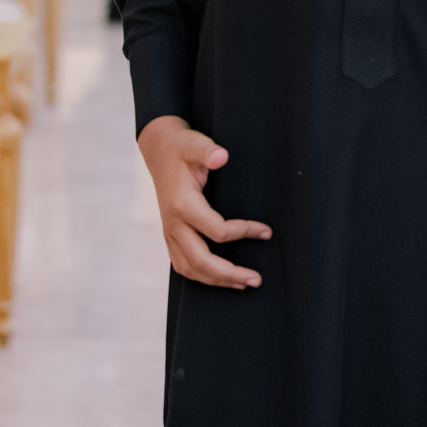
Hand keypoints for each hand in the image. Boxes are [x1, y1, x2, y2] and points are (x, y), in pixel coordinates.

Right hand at [137, 115, 271, 288]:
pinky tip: (220, 279)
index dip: (243, 232)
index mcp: (182, 204)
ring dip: (217, 280)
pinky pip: (182, 265)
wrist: (160, 151)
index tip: (266, 231)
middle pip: (200, 260)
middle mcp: (173, 223)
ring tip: (243, 283)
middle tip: (256, 279)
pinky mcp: (170, 236)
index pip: (216, 231)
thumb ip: (207, 151)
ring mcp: (169, 232)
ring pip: (190, 268)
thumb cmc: (182, 147)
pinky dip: (201, 276)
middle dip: (229, 273)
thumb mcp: (194, 143)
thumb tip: (222, 156)